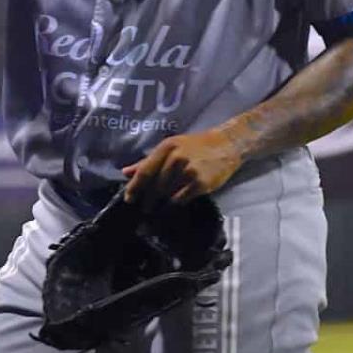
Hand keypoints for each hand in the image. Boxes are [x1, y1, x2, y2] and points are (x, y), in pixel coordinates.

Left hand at [121, 129, 243, 208]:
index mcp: (166, 147)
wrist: (226, 145)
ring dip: (161, 202)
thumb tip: (126, 172)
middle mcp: (176, 158)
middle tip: (145, 207)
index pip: (145, 170)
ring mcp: (188, 170)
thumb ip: (148, 161)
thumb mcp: (171, 147)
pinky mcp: (200, 183)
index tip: (129, 199)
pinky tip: (175, 203)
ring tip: (159, 206)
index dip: (134, 187)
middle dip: (148, 198)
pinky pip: (181, 198)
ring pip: (167, 193)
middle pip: (155, 185)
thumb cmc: (195, 146)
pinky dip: (175, 202)